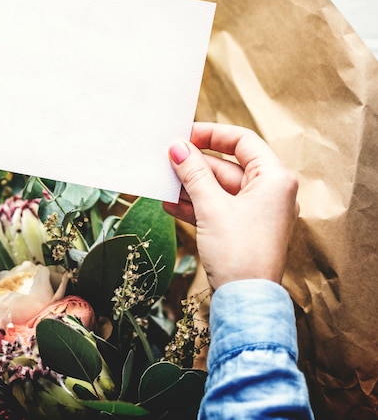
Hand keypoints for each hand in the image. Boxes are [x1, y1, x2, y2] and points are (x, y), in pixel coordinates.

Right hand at [163, 122, 298, 290]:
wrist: (245, 303)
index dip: (211, 134)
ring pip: (218, 188)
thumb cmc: (239, 253)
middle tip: (166, 161)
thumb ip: (193, 173)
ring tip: (163, 183)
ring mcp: (256, 212)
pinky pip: (217, 207)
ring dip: (190, 185)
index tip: (184, 136)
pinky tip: (170, 204)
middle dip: (194, 165)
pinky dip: (195, 205)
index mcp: (274, 178)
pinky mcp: (243, 229)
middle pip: (227, 165)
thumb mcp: (211, 207)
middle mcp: (270, 192)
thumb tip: (178, 148)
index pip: (242, 141)